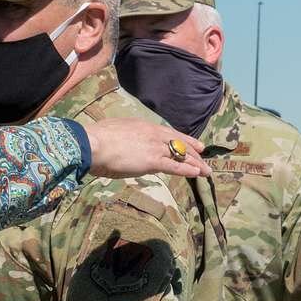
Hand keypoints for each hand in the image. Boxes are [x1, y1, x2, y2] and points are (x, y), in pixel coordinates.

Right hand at [85, 118, 210, 178]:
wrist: (93, 144)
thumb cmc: (97, 139)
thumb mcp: (116, 131)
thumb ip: (128, 137)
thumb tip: (131, 146)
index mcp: (144, 126)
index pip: (170, 134)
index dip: (184, 139)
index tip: (195, 144)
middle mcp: (154, 135)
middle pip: (179, 144)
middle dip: (194, 152)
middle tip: (204, 158)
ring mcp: (154, 147)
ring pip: (181, 155)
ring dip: (195, 164)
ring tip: (206, 171)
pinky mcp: (152, 161)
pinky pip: (174, 166)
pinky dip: (187, 170)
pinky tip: (196, 174)